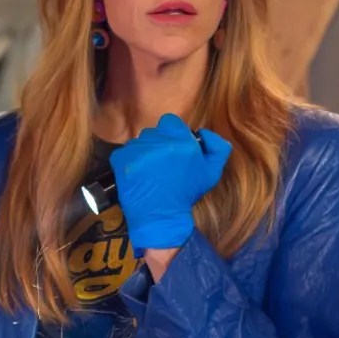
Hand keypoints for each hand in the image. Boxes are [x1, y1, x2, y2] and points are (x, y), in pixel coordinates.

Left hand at [110, 114, 231, 249]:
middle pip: (154, 132)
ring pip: (139, 142)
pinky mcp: (121, 160)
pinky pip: (124, 152)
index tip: (175, 148)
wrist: (160, 216)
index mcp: (180, 140)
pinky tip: (137, 174)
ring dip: (144, 152)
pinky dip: (129, 161)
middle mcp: (157, 140)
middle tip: (163, 162)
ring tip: (150, 171)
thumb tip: (204, 133)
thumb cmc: (186, 194)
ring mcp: (137, 149)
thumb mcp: (211, 173)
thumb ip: (217, 148)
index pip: (171, 122)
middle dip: (159, 143)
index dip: (173, 133)